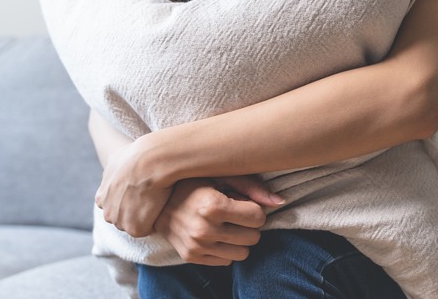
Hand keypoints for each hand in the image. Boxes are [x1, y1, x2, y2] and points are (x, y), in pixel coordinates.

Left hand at [95, 139, 171, 237]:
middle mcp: (107, 212)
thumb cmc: (137, 156)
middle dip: (136, 210)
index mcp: (101, 198)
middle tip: (152, 195)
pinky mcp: (134, 229)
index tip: (141, 190)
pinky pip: (148, 228)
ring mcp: (119, 222)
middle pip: (125, 218)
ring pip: (136, 224)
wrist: (150, 160)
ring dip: (146, 216)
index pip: (116, 206)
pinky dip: (156, 219)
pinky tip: (161, 204)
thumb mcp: (116, 159)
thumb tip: (116, 166)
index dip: (131, 198)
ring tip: (157, 199)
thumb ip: (113, 171)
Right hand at [155, 176, 283, 265]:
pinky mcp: (191, 257)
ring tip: (227, 225)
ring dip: (240, 239)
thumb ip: (252, 187)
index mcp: (212, 206)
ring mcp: (196, 246)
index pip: (258, 218)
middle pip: (253, 237)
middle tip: (236, 214)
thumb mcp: (221, 176)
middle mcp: (204, 229)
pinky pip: (226, 261)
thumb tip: (281, 202)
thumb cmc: (194, 182)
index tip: (245, 203)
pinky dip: (226, 249)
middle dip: (250, 225)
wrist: (156, 200)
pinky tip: (215, 234)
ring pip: (243, 253)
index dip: (255, 210)